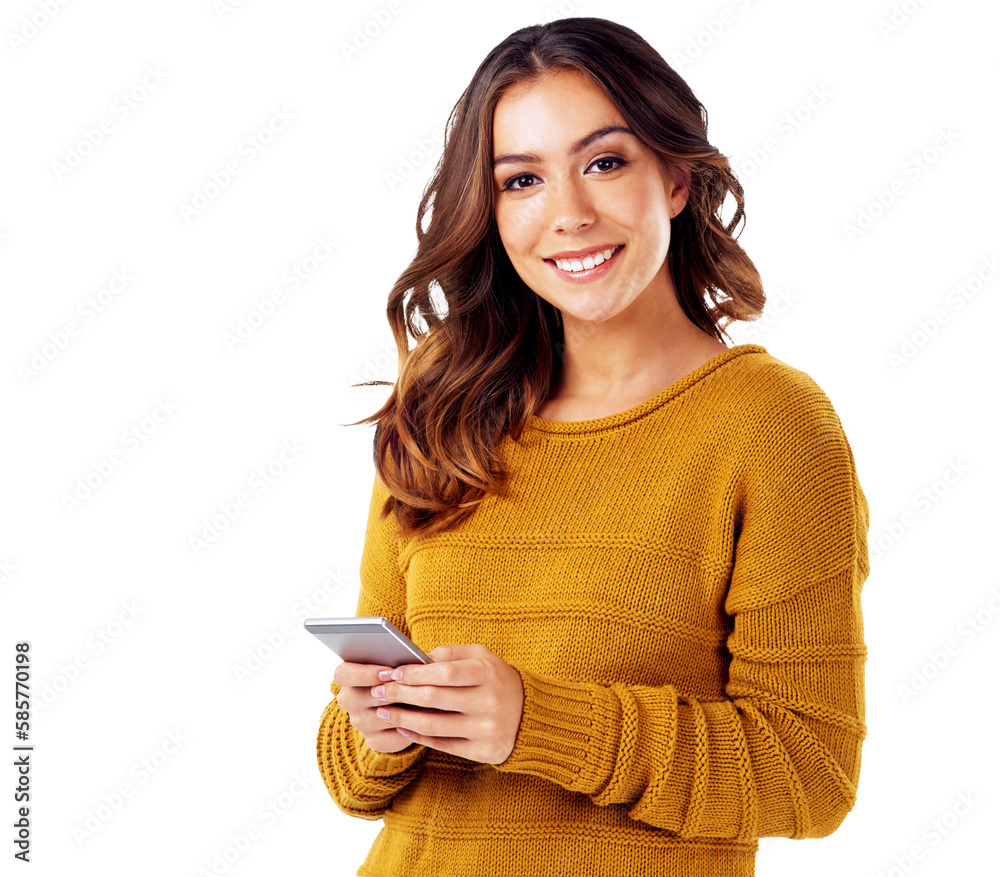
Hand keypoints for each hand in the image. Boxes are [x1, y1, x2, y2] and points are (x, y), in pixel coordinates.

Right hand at [332, 660, 419, 754]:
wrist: (407, 694)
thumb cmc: (401, 668)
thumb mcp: (396, 658)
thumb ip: (396, 658)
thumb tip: (411, 662)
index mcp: (348, 675)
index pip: (343, 674)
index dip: (364, 674)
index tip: (388, 673)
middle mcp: (350, 700)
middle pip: (361, 699)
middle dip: (389, 693)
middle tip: (411, 688)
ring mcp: (361, 722)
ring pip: (380, 719)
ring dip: (402, 710)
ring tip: (424, 702)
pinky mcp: (376, 740)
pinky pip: (393, 738)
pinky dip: (410, 728)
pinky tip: (424, 718)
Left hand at [370, 643, 523, 764]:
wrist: (529, 714)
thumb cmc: (497, 679)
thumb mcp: (482, 657)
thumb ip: (452, 654)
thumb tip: (417, 659)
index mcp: (487, 673)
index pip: (443, 673)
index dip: (414, 673)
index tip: (392, 673)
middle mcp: (488, 702)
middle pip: (433, 698)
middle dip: (400, 694)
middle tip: (378, 691)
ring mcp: (485, 729)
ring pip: (433, 725)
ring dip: (402, 718)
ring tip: (383, 711)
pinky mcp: (483, 750)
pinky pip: (442, 744)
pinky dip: (418, 736)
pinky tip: (402, 727)